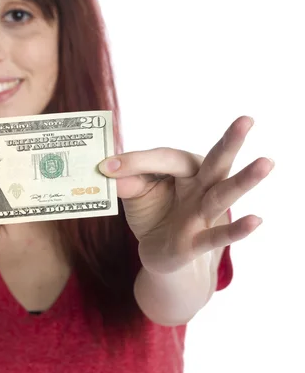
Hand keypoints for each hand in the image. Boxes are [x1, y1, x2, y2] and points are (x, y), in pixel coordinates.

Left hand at [98, 116, 273, 273]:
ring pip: (224, 194)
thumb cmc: (152, 213)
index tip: (106, 166)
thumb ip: (125, 181)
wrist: (158, 252)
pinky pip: (219, 235)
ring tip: (266, 162)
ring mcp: (203, 213)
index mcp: (183, 169)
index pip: (164, 158)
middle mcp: (200, 186)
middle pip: (215, 162)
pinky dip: (237, 229)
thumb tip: (106, 170)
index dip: (135, 162)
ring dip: (244, 180)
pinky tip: (255, 220)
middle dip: (230, 141)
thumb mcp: (135, 193)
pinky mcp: (199, 241)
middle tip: (247, 119)